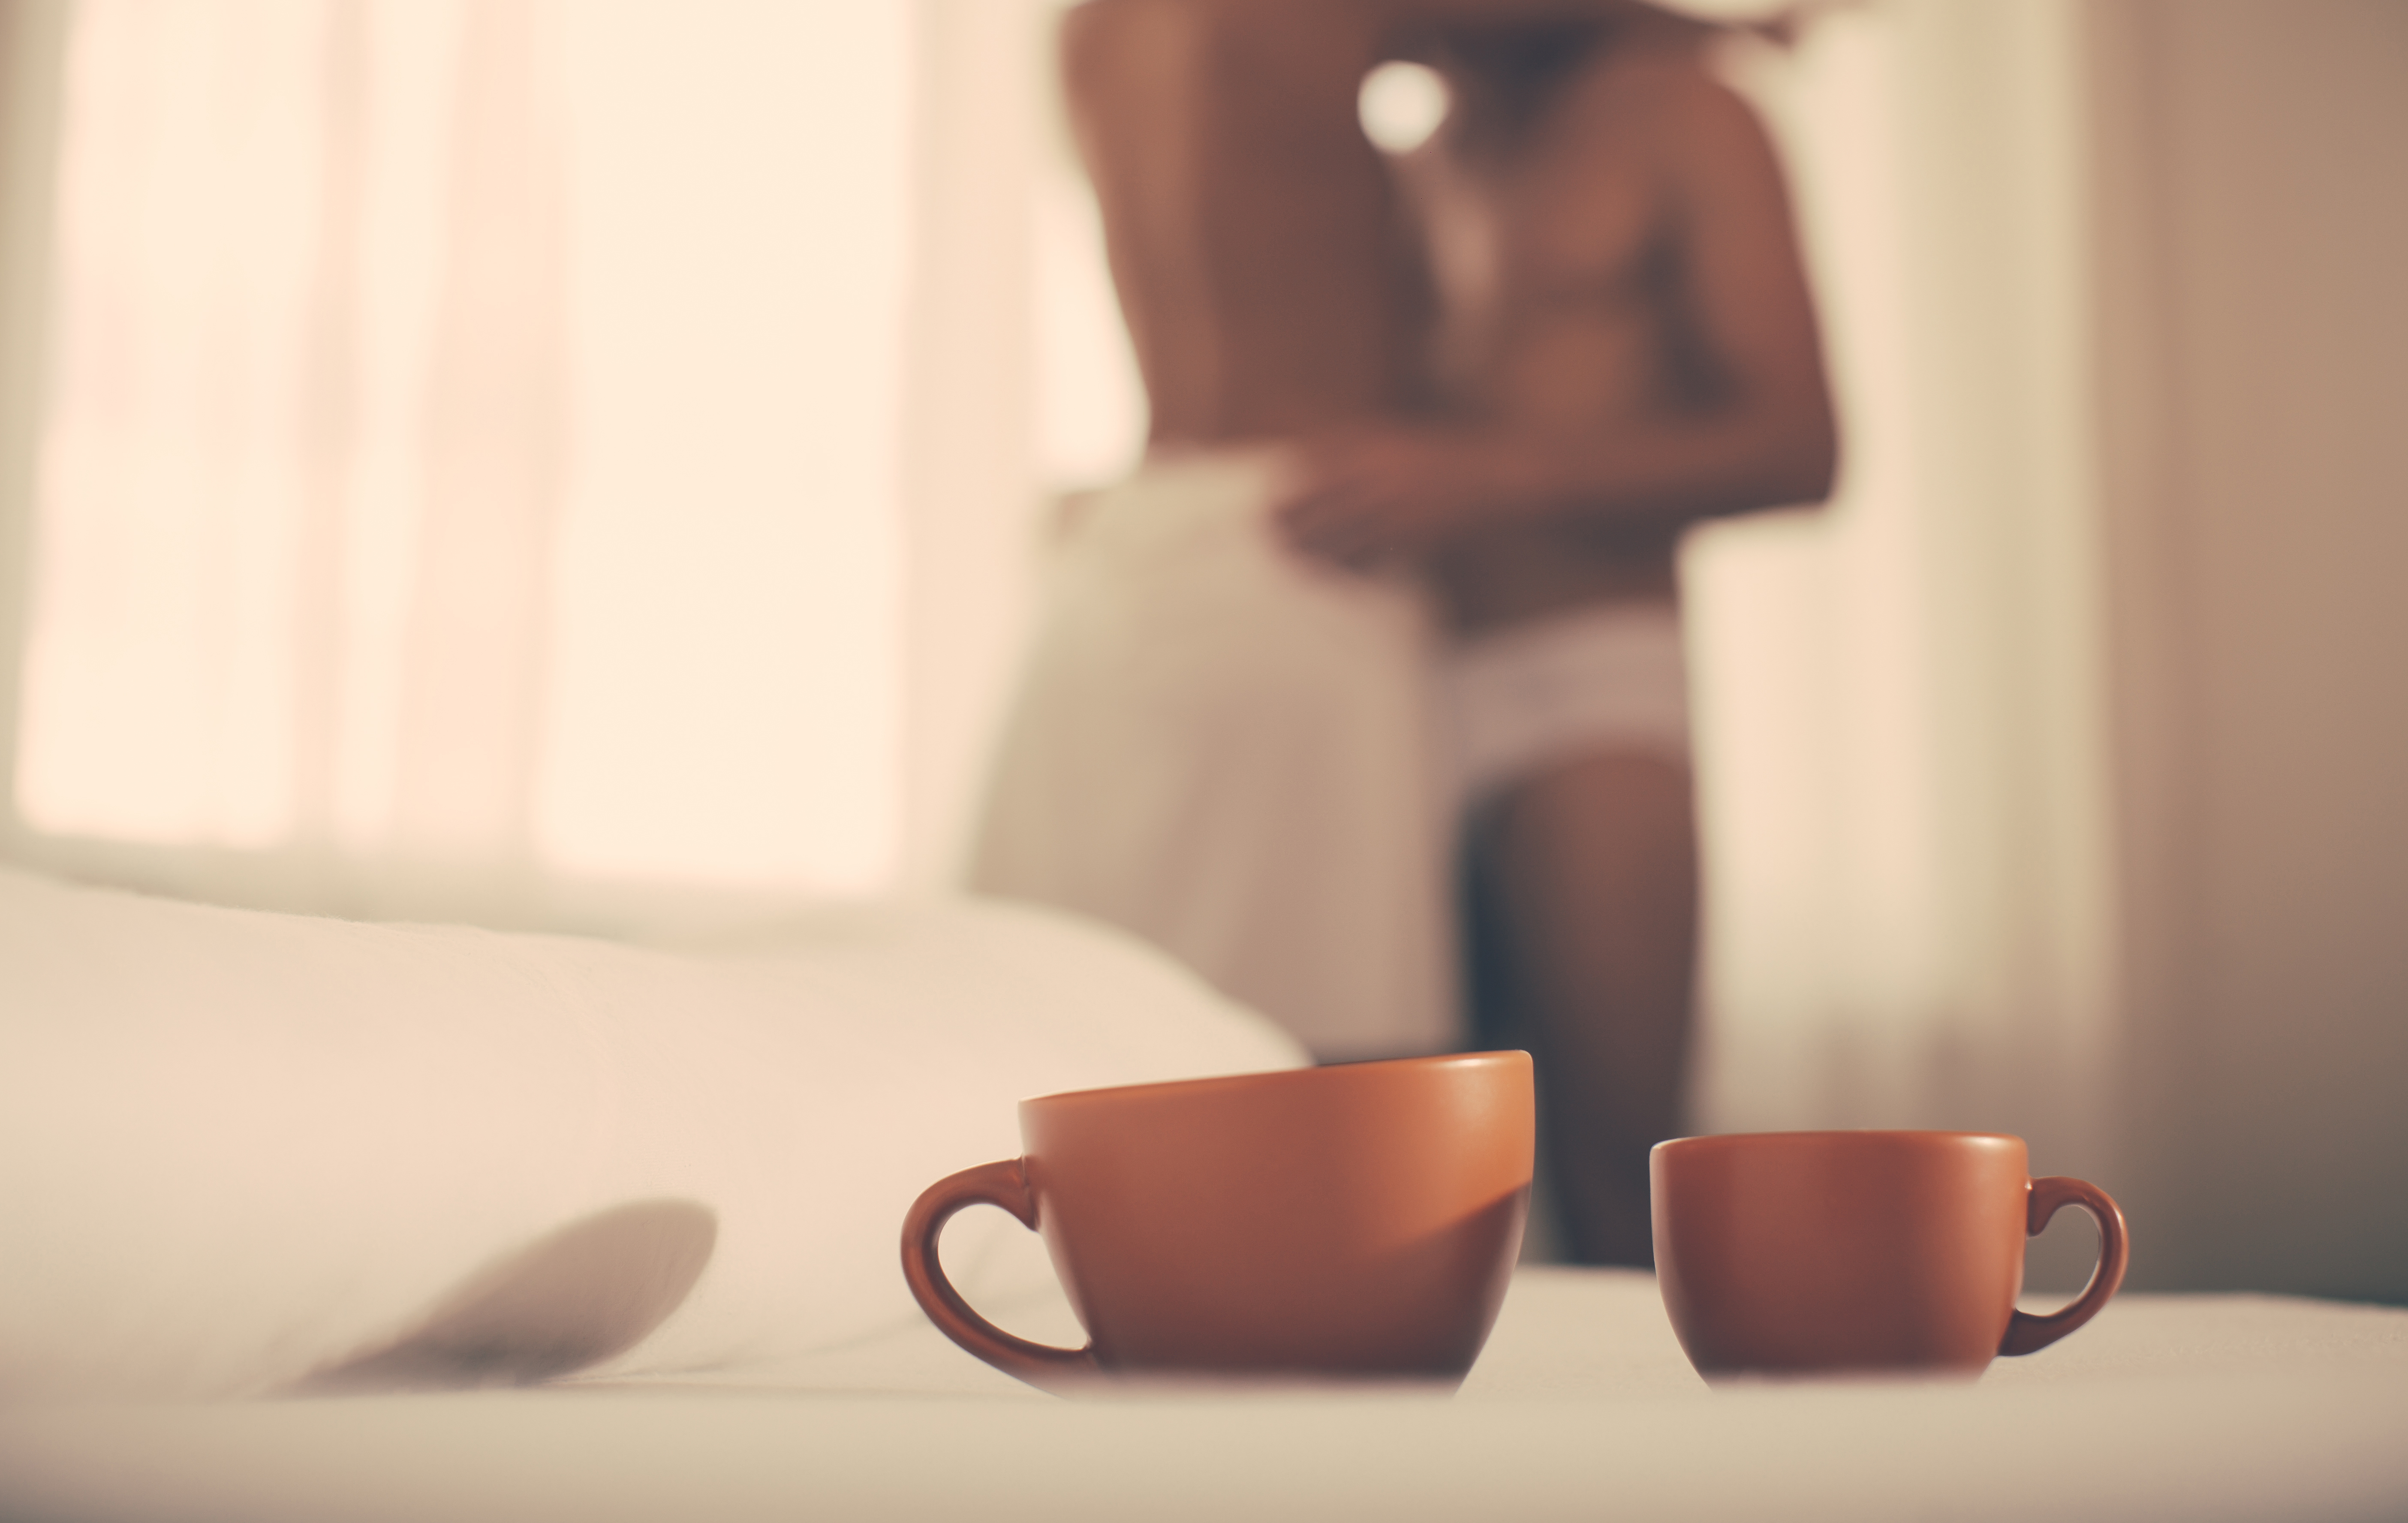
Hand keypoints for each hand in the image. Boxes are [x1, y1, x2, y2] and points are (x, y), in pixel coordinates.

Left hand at [1269, 429, 1495, 570]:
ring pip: (1339, 537)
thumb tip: (1303, 466)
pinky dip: (1348, 565)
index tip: (1266, 506)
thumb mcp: (1394, 438)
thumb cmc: (1439, 457)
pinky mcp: (1415, 534)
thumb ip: (1352, 451)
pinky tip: (1336, 570)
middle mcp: (1381, 473)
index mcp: (1374, 445)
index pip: (1312, 469)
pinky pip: (1370, 556)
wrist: (1498, 474)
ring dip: (1312, 553)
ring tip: (1294, 562)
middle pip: (1317, 506)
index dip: (1285, 491)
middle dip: (1289, 527)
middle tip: (1271, 541)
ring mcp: (1398, 505)